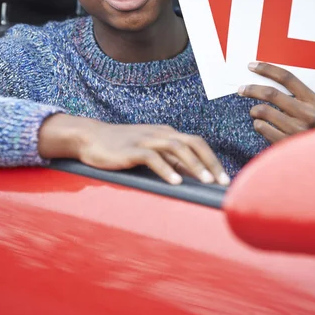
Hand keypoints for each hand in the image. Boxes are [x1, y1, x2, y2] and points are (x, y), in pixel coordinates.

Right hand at [39, 114, 229, 185]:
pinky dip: (166, 169)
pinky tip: (175, 182)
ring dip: (194, 165)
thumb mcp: (148, 151)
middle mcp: (160, 133)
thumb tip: (190, 175)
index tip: (224, 179)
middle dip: (210, 162)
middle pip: (193, 143)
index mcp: (167, 133)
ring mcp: (146, 139)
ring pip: (177, 148)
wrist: (90, 137)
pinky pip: (153, 157)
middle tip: (222, 181)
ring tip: (206, 181)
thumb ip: (168, 160)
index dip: (212, 160)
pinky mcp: (131, 149)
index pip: (197, 144)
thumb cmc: (120, 147)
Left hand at [238, 61, 314, 143]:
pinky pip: (260, 127)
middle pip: (271, 93)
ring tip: (255, 113)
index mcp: (314, 101)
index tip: (252, 66)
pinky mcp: (284, 143)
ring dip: (254, 110)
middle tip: (241, 89)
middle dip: (252, 89)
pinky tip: (262, 126)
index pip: (287, 78)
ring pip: (263, 111)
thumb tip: (264, 76)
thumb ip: (294, 95)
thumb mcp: (310, 109)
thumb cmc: (309, 129)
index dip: (267, 69)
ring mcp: (296, 130)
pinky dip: (257, 124)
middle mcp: (307, 115)